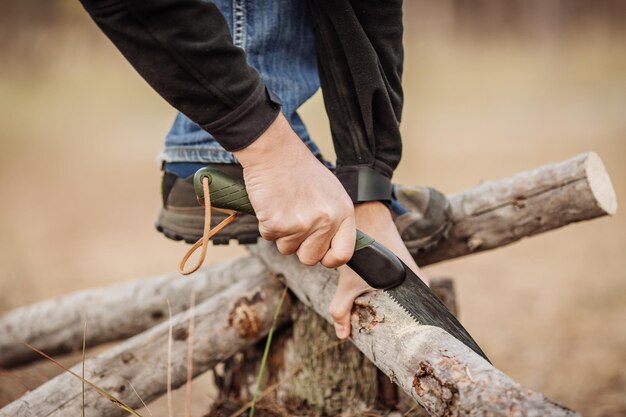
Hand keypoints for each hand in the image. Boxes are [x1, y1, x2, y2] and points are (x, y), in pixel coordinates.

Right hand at [235, 113, 355, 267]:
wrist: (275, 152)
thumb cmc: (300, 170)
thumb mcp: (331, 192)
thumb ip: (335, 220)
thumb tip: (332, 247)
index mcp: (343, 212)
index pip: (344, 253)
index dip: (329, 258)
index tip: (320, 253)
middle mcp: (326, 221)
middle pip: (311, 258)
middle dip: (300, 246)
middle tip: (294, 222)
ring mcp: (302, 224)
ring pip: (287, 249)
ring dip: (282, 234)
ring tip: (284, 207)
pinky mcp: (279, 224)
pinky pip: (270, 238)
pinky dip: (266, 225)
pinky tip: (272, 204)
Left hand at [329, 201, 427, 338]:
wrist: (368, 223)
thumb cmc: (364, 254)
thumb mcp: (350, 283)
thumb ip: (342, 308)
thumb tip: (342, 335)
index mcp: (420, 288)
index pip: (422, 322)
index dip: (410, 335)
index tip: (400, 348)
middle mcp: (421, 285)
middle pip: (412, 316)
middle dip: (399, 329)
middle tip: (388, 344)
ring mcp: (414, 280)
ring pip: (404, 307)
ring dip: (393, 316)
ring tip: (383, 331)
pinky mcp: (404, 276)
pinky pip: (399, 298)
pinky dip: (390, 305)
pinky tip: (379, 313)